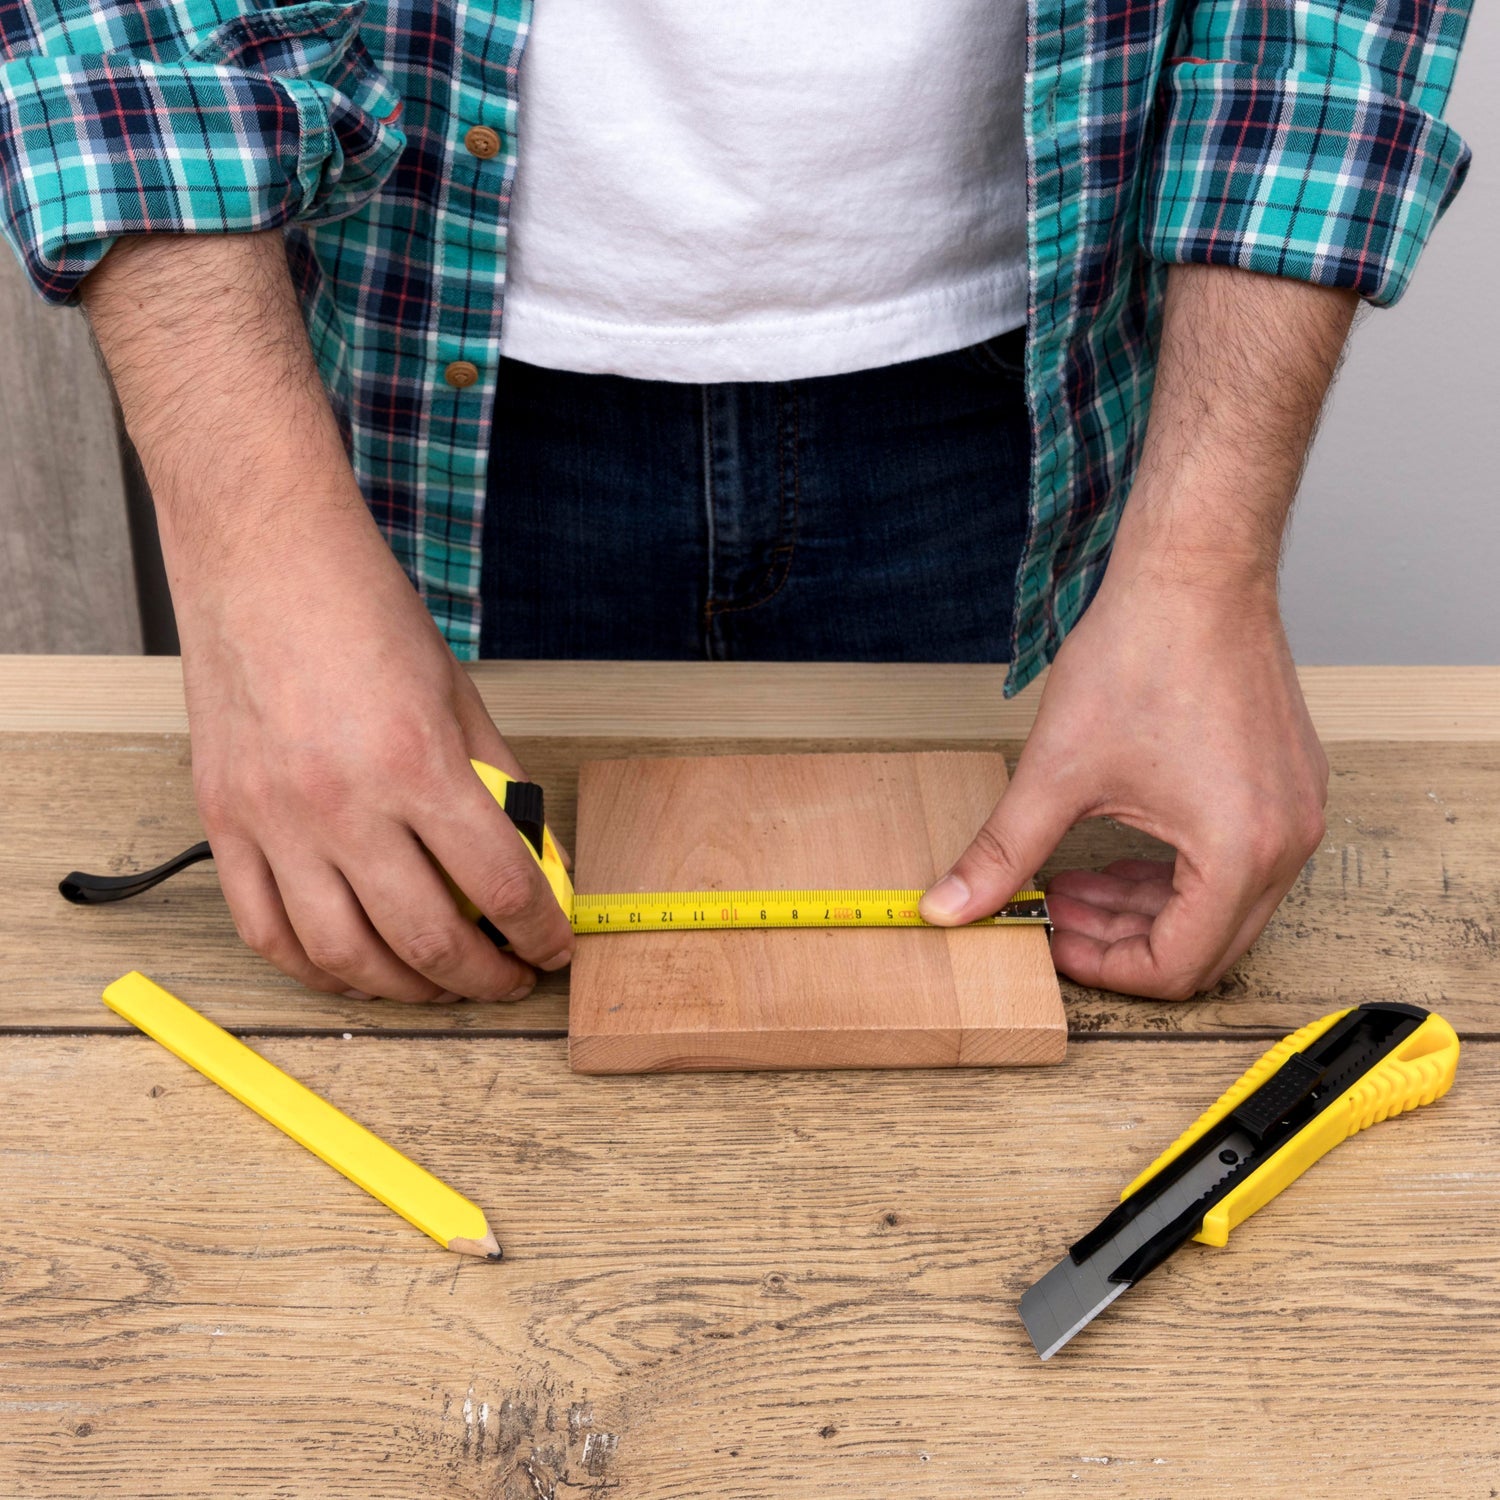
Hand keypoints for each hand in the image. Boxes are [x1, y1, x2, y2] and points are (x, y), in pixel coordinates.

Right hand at [179, 513, 574, 1001]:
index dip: (541, 933)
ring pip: (342, 956)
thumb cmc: (363, 614)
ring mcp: (274, 821)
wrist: (261, 558)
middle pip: (425, 939)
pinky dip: (314, 970)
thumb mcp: (459, 696)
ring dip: (403, 991)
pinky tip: (352, 970)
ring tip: (437, 986)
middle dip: (482, 979)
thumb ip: (498, 786)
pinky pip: (264, 931)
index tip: (555, 948)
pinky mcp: (225, 823)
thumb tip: (535, 861)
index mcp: (416, 764)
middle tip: (507, 980)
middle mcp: (341, 804)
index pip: (499, 885)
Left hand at [919, 564, 1327, 998]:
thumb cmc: (1145, 652)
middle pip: (1206, 948)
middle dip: (1122, 941)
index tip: (1052, 938)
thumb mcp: (1057, 771)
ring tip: (1075, 879)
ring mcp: (1296, 813)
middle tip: (1056, 910)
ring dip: (1146, 907)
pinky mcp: (1290, 786)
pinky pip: (1240, 862)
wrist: (1196, 569)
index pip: (1176, 968)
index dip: (1103, 968)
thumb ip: (1003, 854)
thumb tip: (950, 907)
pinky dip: (1179, 871)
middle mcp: (1286, 843)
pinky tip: (1122, 849)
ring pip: (1223, 908)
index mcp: (1239, 853)